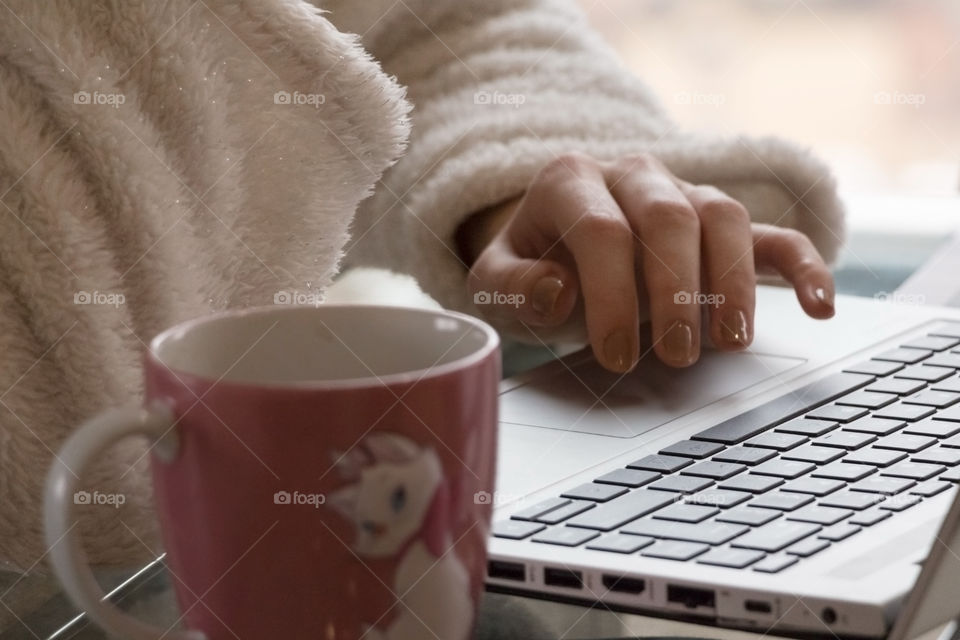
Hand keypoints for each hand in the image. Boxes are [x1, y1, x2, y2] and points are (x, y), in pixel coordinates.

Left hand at [458, 152, 834, 372]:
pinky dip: (800, 265)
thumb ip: (513, 287)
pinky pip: (769, 233)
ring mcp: (682, 192)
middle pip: (669, 217)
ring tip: (728, 343)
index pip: (602, 230)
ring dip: (731, 282)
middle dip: (675, 292)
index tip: (613, 355)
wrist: (556, 247)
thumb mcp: (495, 283)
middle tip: (673, 356)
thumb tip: (561, 290)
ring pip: (723, 217)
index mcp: (569, 181)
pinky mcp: (718, 223)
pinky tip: (819, 304)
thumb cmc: (529, 269)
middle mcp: (632, 175)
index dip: (612, 294)